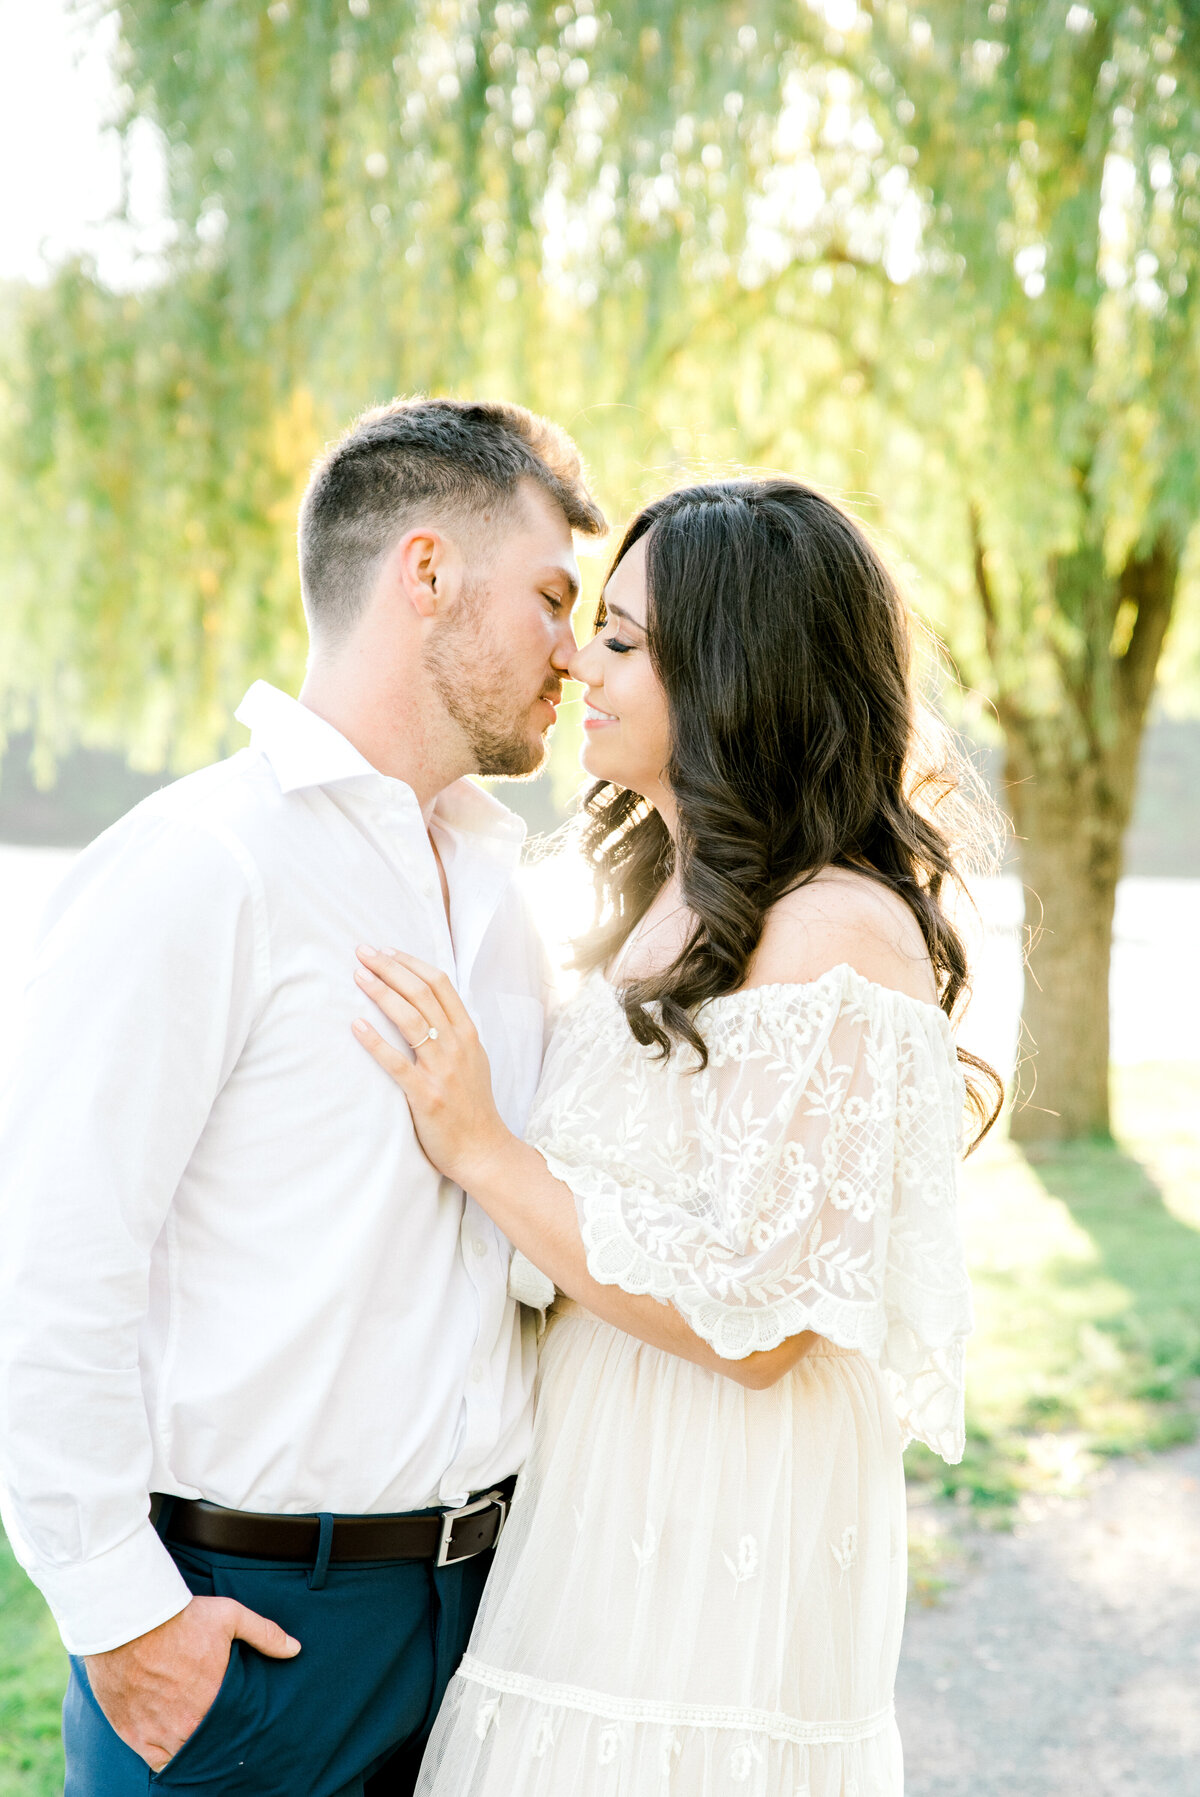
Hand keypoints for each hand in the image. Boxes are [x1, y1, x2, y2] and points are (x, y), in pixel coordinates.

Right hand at [85, 1595, 299, 1771]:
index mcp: (214, 1701)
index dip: (240, 1729)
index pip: (235, 1729)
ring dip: (193, 1751)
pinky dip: (166, 1760)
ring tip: (201, 1741)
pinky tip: (175, 1752)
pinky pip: (156, 1762)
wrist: (128, 1620)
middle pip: (210, 1747)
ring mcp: (158, 1733)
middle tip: (224, 1734)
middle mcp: (187, 1725)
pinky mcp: (132, 1734)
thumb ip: (265, 1634)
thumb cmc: (181, 1616)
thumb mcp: (230, 1616)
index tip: (243, 1725)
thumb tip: (295, 1649)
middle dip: (218, 1742)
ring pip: (184, 1757)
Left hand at [353, 947, 513, 1188]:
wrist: (483, 1150)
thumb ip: (454, 1033)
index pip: (440, 984)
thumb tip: (428, 1006)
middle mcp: (456, 1045)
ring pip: (410, 1019)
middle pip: (422, 993)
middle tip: (363, 952)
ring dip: (382, 993)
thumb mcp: (473, 1060)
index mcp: (468, 1034)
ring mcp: (442, 1070)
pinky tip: (356, 1025)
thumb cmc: (473, 1106)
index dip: (411, 962)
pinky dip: (375, 1042)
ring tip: (359, 976)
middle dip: (390, 968)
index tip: (386, 950)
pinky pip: (397, 1063)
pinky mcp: (425, 1095)